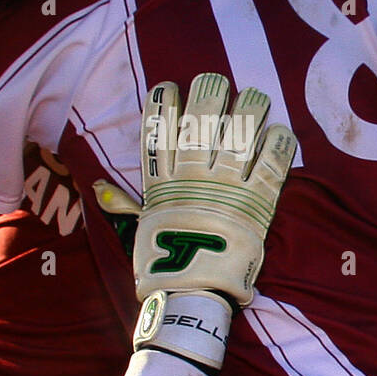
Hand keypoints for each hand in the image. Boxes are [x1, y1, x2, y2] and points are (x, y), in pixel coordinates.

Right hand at [133, 73, 296, 305]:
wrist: (193, 294)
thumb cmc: (161, 265)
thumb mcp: (138, 229)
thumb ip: (122, 204)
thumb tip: (97, 187)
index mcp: (163, 182)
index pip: (160, 131)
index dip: (163, 104)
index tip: (168, 86)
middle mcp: (194, 177)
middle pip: (203, 122)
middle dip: (210, 94)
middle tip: (217, 81)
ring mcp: (226, 187)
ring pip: (240, 134)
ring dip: (250, 110)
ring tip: (255, 97)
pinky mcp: (257, 202)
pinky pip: (271, 164)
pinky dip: (277, 145)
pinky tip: (279, 129)